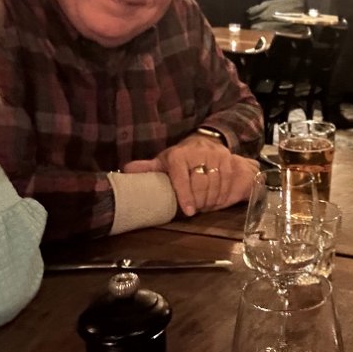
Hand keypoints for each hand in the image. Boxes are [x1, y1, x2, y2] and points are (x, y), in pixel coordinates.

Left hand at [123, 134, 256, 215]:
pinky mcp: (226, 157)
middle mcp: (197, 152)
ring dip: (210, 200)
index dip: (185, 196)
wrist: (203, 140)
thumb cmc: (180, 156)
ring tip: (205, 207)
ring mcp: (214, 154)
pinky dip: (221, 194)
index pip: (182, 178)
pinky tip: (216, 202)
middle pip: (201, 183)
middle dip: (199, 201)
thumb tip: (125, 171)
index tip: (189, 211)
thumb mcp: (163, 161)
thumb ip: (147, 168)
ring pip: (215, 183)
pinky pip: (226, 180)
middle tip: (196, 210)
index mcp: (178, 155)